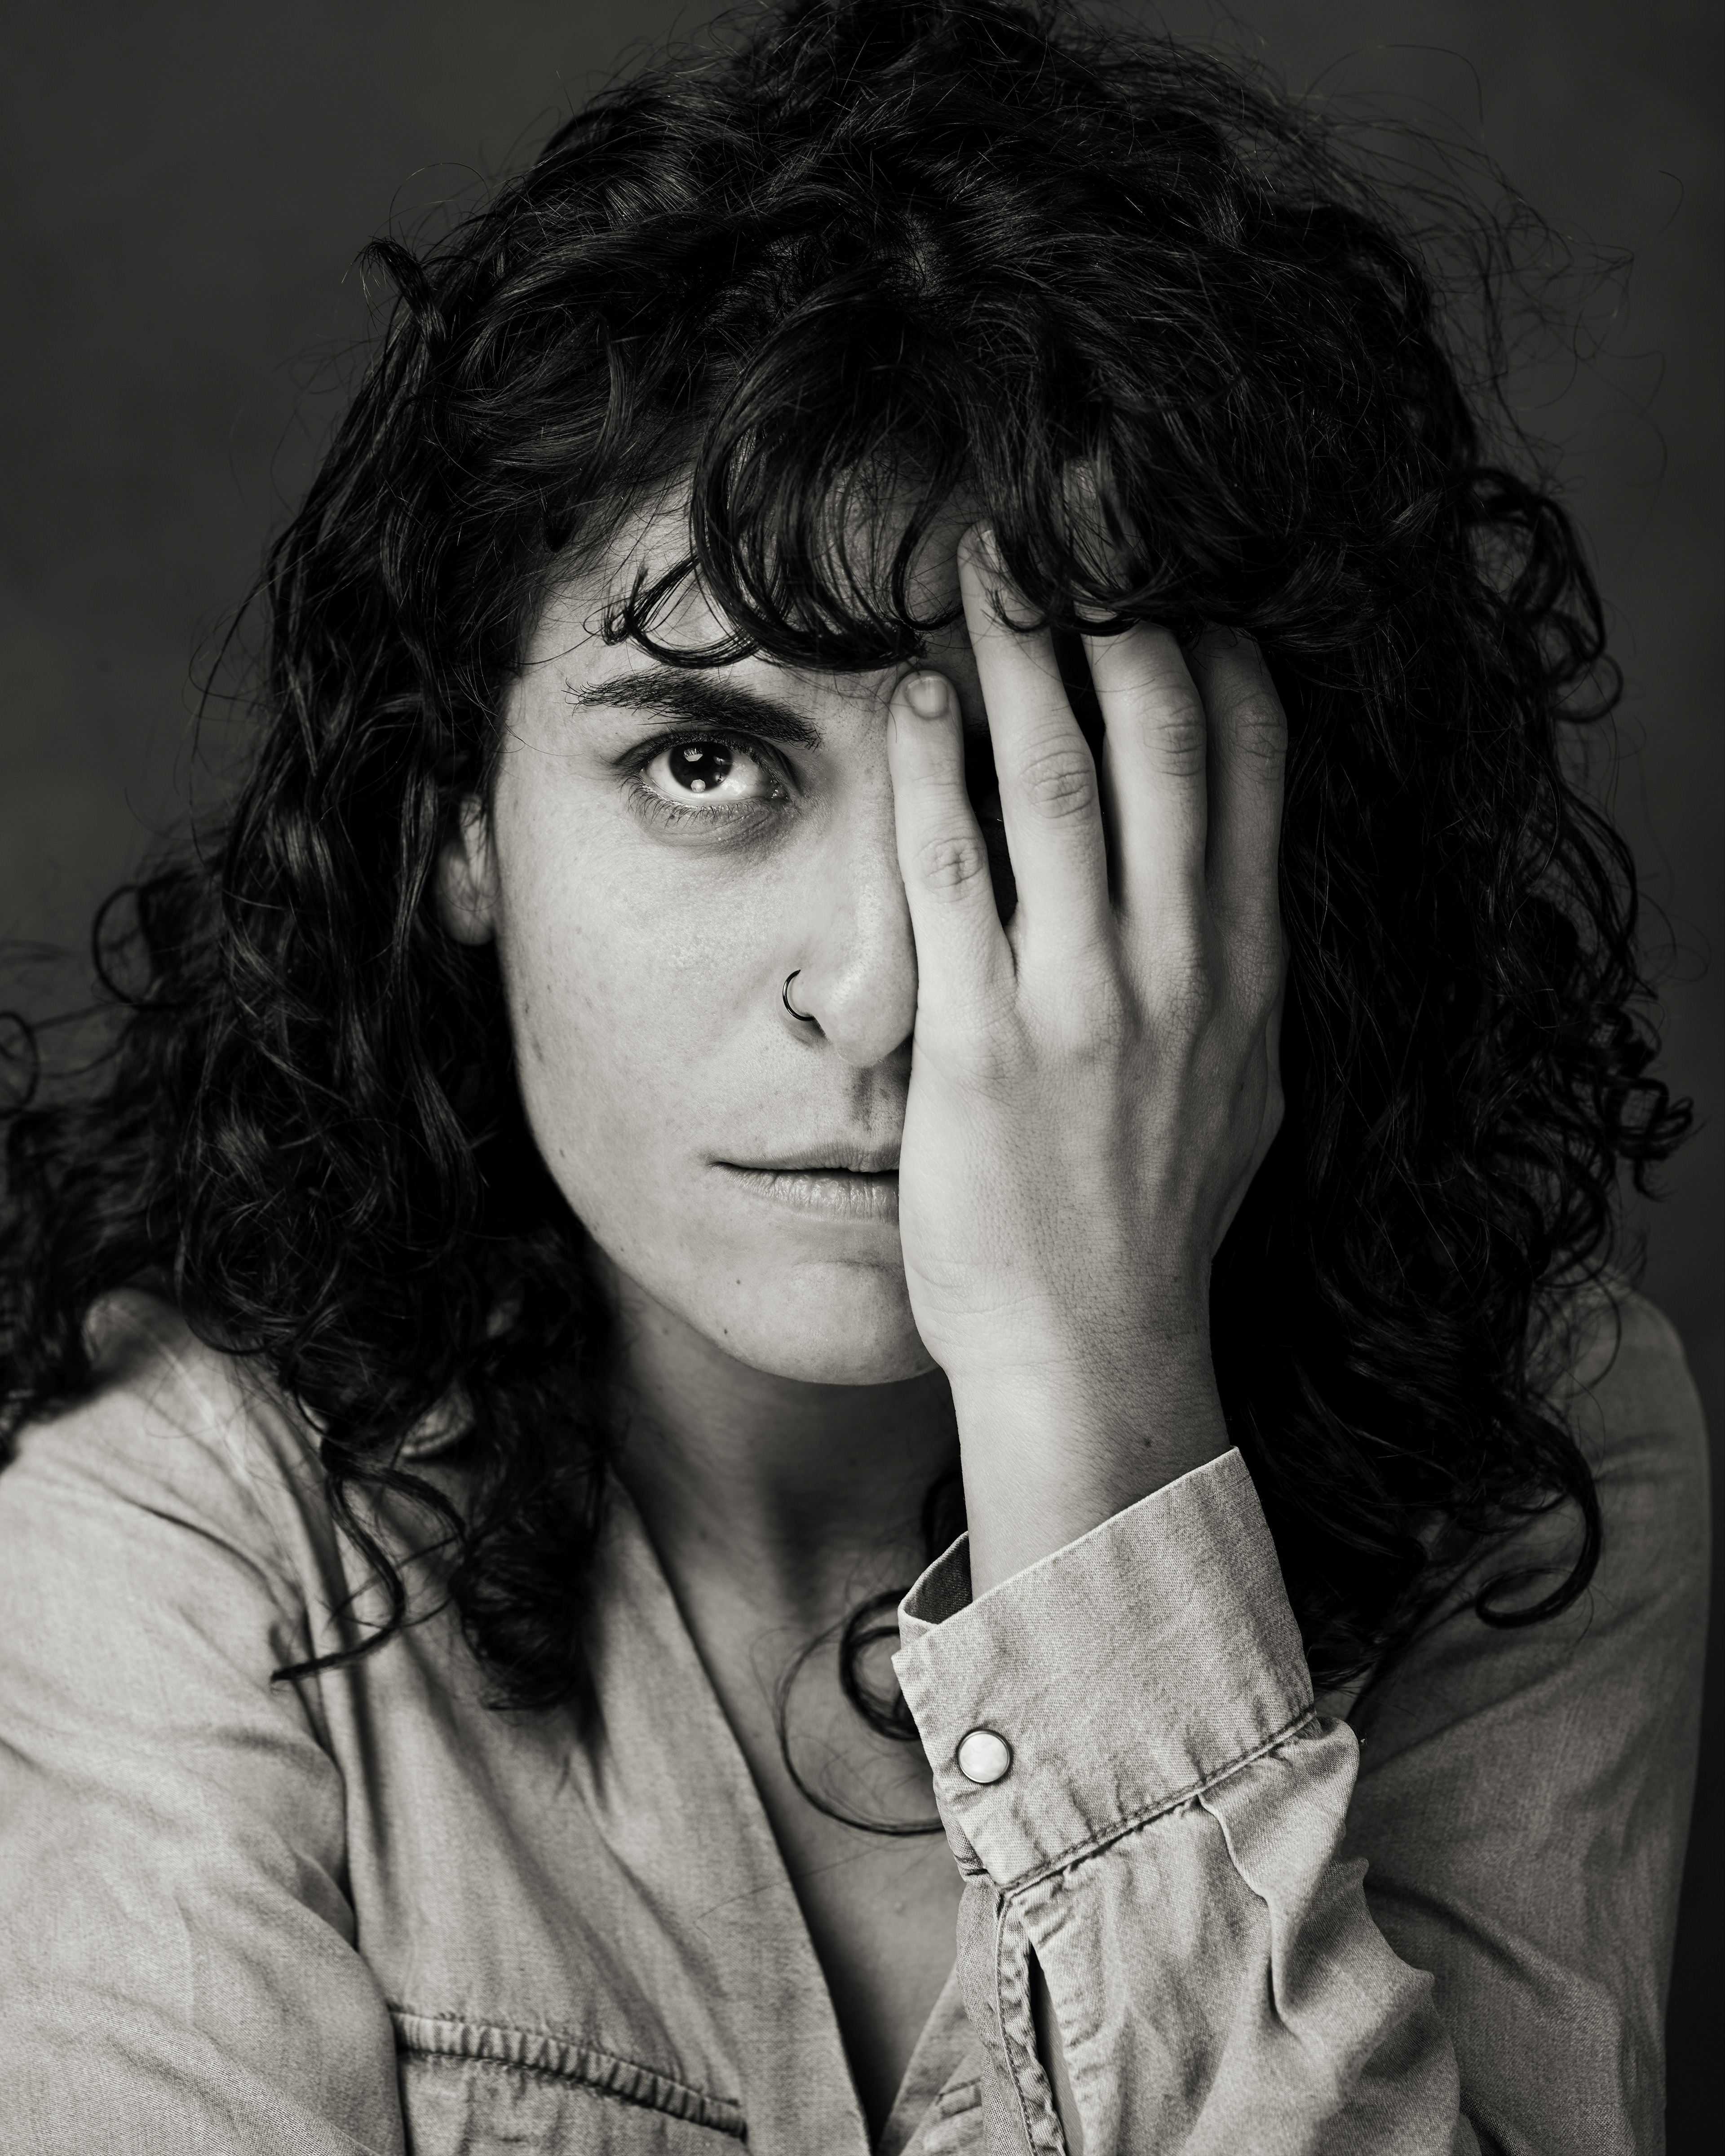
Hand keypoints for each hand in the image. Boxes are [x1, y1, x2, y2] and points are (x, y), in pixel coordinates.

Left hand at [886, 528, 1285, 1591]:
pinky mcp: (978, 1040)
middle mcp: (1178, 967)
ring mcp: (1080, 1000)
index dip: (1215, 655)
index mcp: (1246, 972)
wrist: (1096, 1353)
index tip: (1173, 586)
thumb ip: (1234, 978)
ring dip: (1020, 656)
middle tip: (1066, 537)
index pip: (1253, 768)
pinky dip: (928, 768)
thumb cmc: (1152, 1224)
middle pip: (1161, 738)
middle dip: (1116, 615)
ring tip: (984, 573)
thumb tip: (1230, 884)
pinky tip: (909, 699)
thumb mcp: (1240, 1090)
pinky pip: (949, 868)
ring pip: (1055, 778)